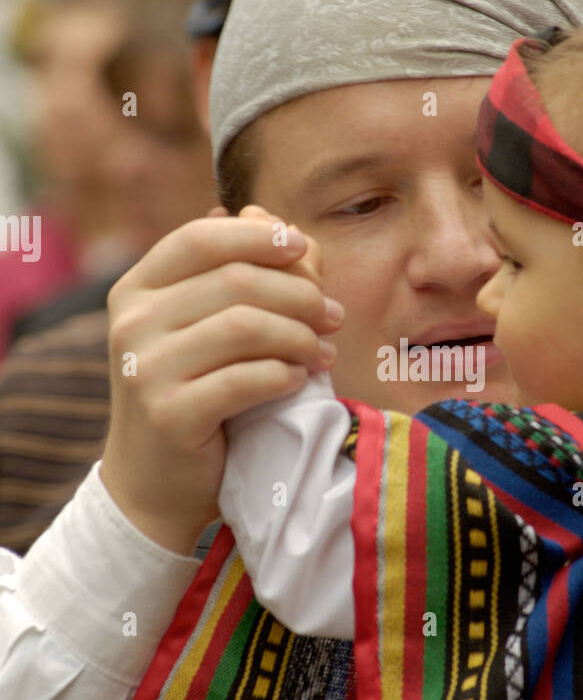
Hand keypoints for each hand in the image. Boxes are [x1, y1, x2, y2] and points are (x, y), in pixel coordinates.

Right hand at [99, 206, 342, 553]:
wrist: (157, 482)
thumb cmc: (196, 394)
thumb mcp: (213, 328)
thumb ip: (242, 272)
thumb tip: (269, 216)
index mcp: (137, 289)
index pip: (201, 239)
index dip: (259, 237)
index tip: (304, 248)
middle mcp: (131, 322)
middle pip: (235, 280)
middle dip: (299, 295)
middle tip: (332, 318)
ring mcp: (144, 369)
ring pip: (245, 326)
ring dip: (299, 336)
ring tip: (322, 353)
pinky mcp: (169, 414)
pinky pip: (246, 379)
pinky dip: (284, 375)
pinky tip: (298, 380)